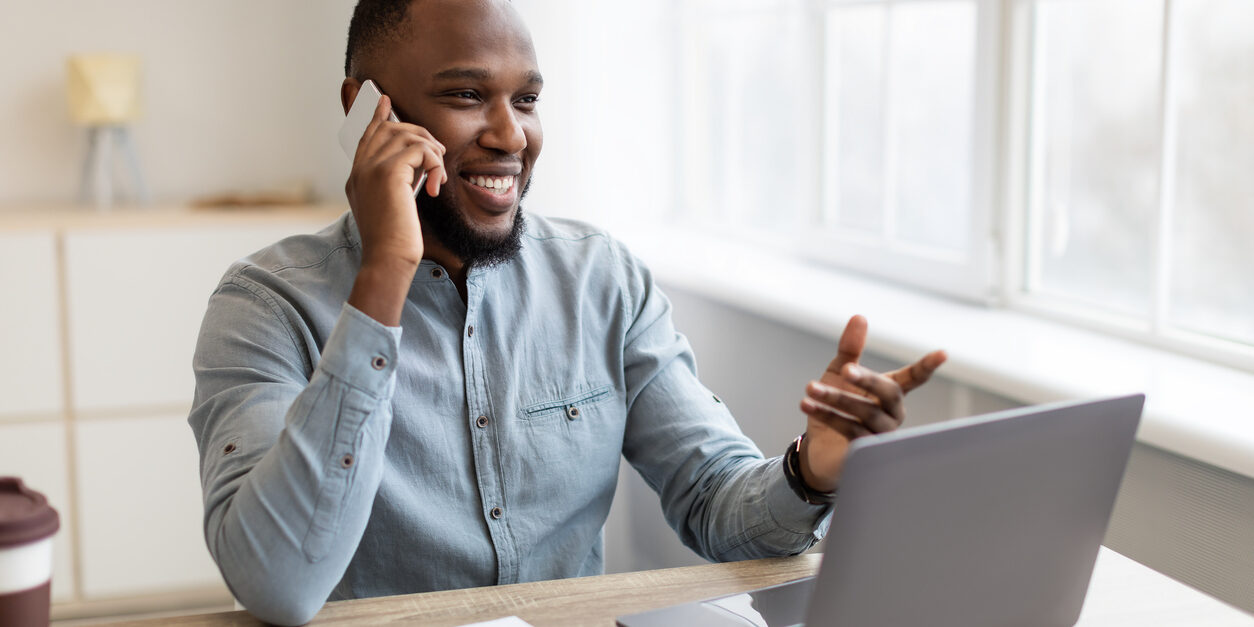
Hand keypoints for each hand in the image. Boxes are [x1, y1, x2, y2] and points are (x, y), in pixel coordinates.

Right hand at [345, 94, 447, 325]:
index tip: (384, 99)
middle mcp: (360, 169)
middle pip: (388, 128)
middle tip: (437, 153)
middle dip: (418, 134)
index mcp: (357, 177)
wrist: (388, 259)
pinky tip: (436, 185)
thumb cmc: (394, 242)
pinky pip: (419, 149)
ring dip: (431, 151)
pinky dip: (435, 164)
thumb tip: (415, 165)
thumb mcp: (392, 207)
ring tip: (438, 174)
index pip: (366, 136)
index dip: (376, 116)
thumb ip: (396, 183)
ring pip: (406, 135)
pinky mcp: (388, 173)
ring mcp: (371, 168)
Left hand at [797, 315, 946, 491]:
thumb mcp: (840, 373)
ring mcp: (880, 434)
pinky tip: (807, 403)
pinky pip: (848, 430)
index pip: (914, 378)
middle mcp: (892, 414)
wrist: (820, 448)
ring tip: (810, 388)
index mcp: (891, 393)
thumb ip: (850, 349)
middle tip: (846, 369)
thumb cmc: (837, 405)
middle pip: (888, 393)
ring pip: (864, 413)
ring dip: (835, 398)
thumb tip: (859, 317)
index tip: (943, 353)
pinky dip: (827, 415)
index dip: (927, 366)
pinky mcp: (864, 452)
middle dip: (867, 379)